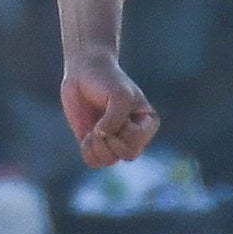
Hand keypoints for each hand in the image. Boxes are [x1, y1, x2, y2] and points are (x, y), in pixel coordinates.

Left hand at [61, 48, 157, 167]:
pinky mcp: (95, 143)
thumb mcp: (119, 96)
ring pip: (110, 161)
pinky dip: (88, 151)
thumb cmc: (107, 80)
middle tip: (101, 124)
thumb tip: (102, 136)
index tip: (115, 111)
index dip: (122, 130)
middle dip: (110, 140)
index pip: (137, 143)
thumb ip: (116, 118)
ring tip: (92, 130)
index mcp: (147, 123)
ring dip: (97, 146)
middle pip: (127, 155)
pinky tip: (86, 136)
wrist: (85, 71)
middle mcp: (134, 136)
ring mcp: (114, 141)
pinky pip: (93, 162)